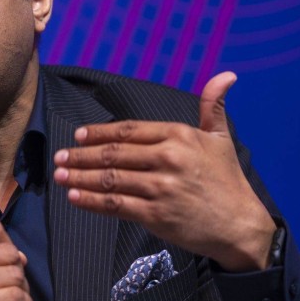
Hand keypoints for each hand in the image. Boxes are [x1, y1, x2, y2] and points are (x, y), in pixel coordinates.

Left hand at [53, 72, 275, 271]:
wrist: (240, 225)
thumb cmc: (228, 181)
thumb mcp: (221, 138)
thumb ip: (213, 106)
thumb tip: (226, 75)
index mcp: (178, 136)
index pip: (128, 130)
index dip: (99, 133)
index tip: (78, 136)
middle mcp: (167, 158)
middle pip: (113, 154)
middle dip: (81, 155)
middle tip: (59, 156)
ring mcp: (160, 187)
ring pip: (109, 179)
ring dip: (80, 176)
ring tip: (60, 174)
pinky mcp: (156, 214)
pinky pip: (115, 205)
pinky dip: (92, 201)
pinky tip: (75, 197)